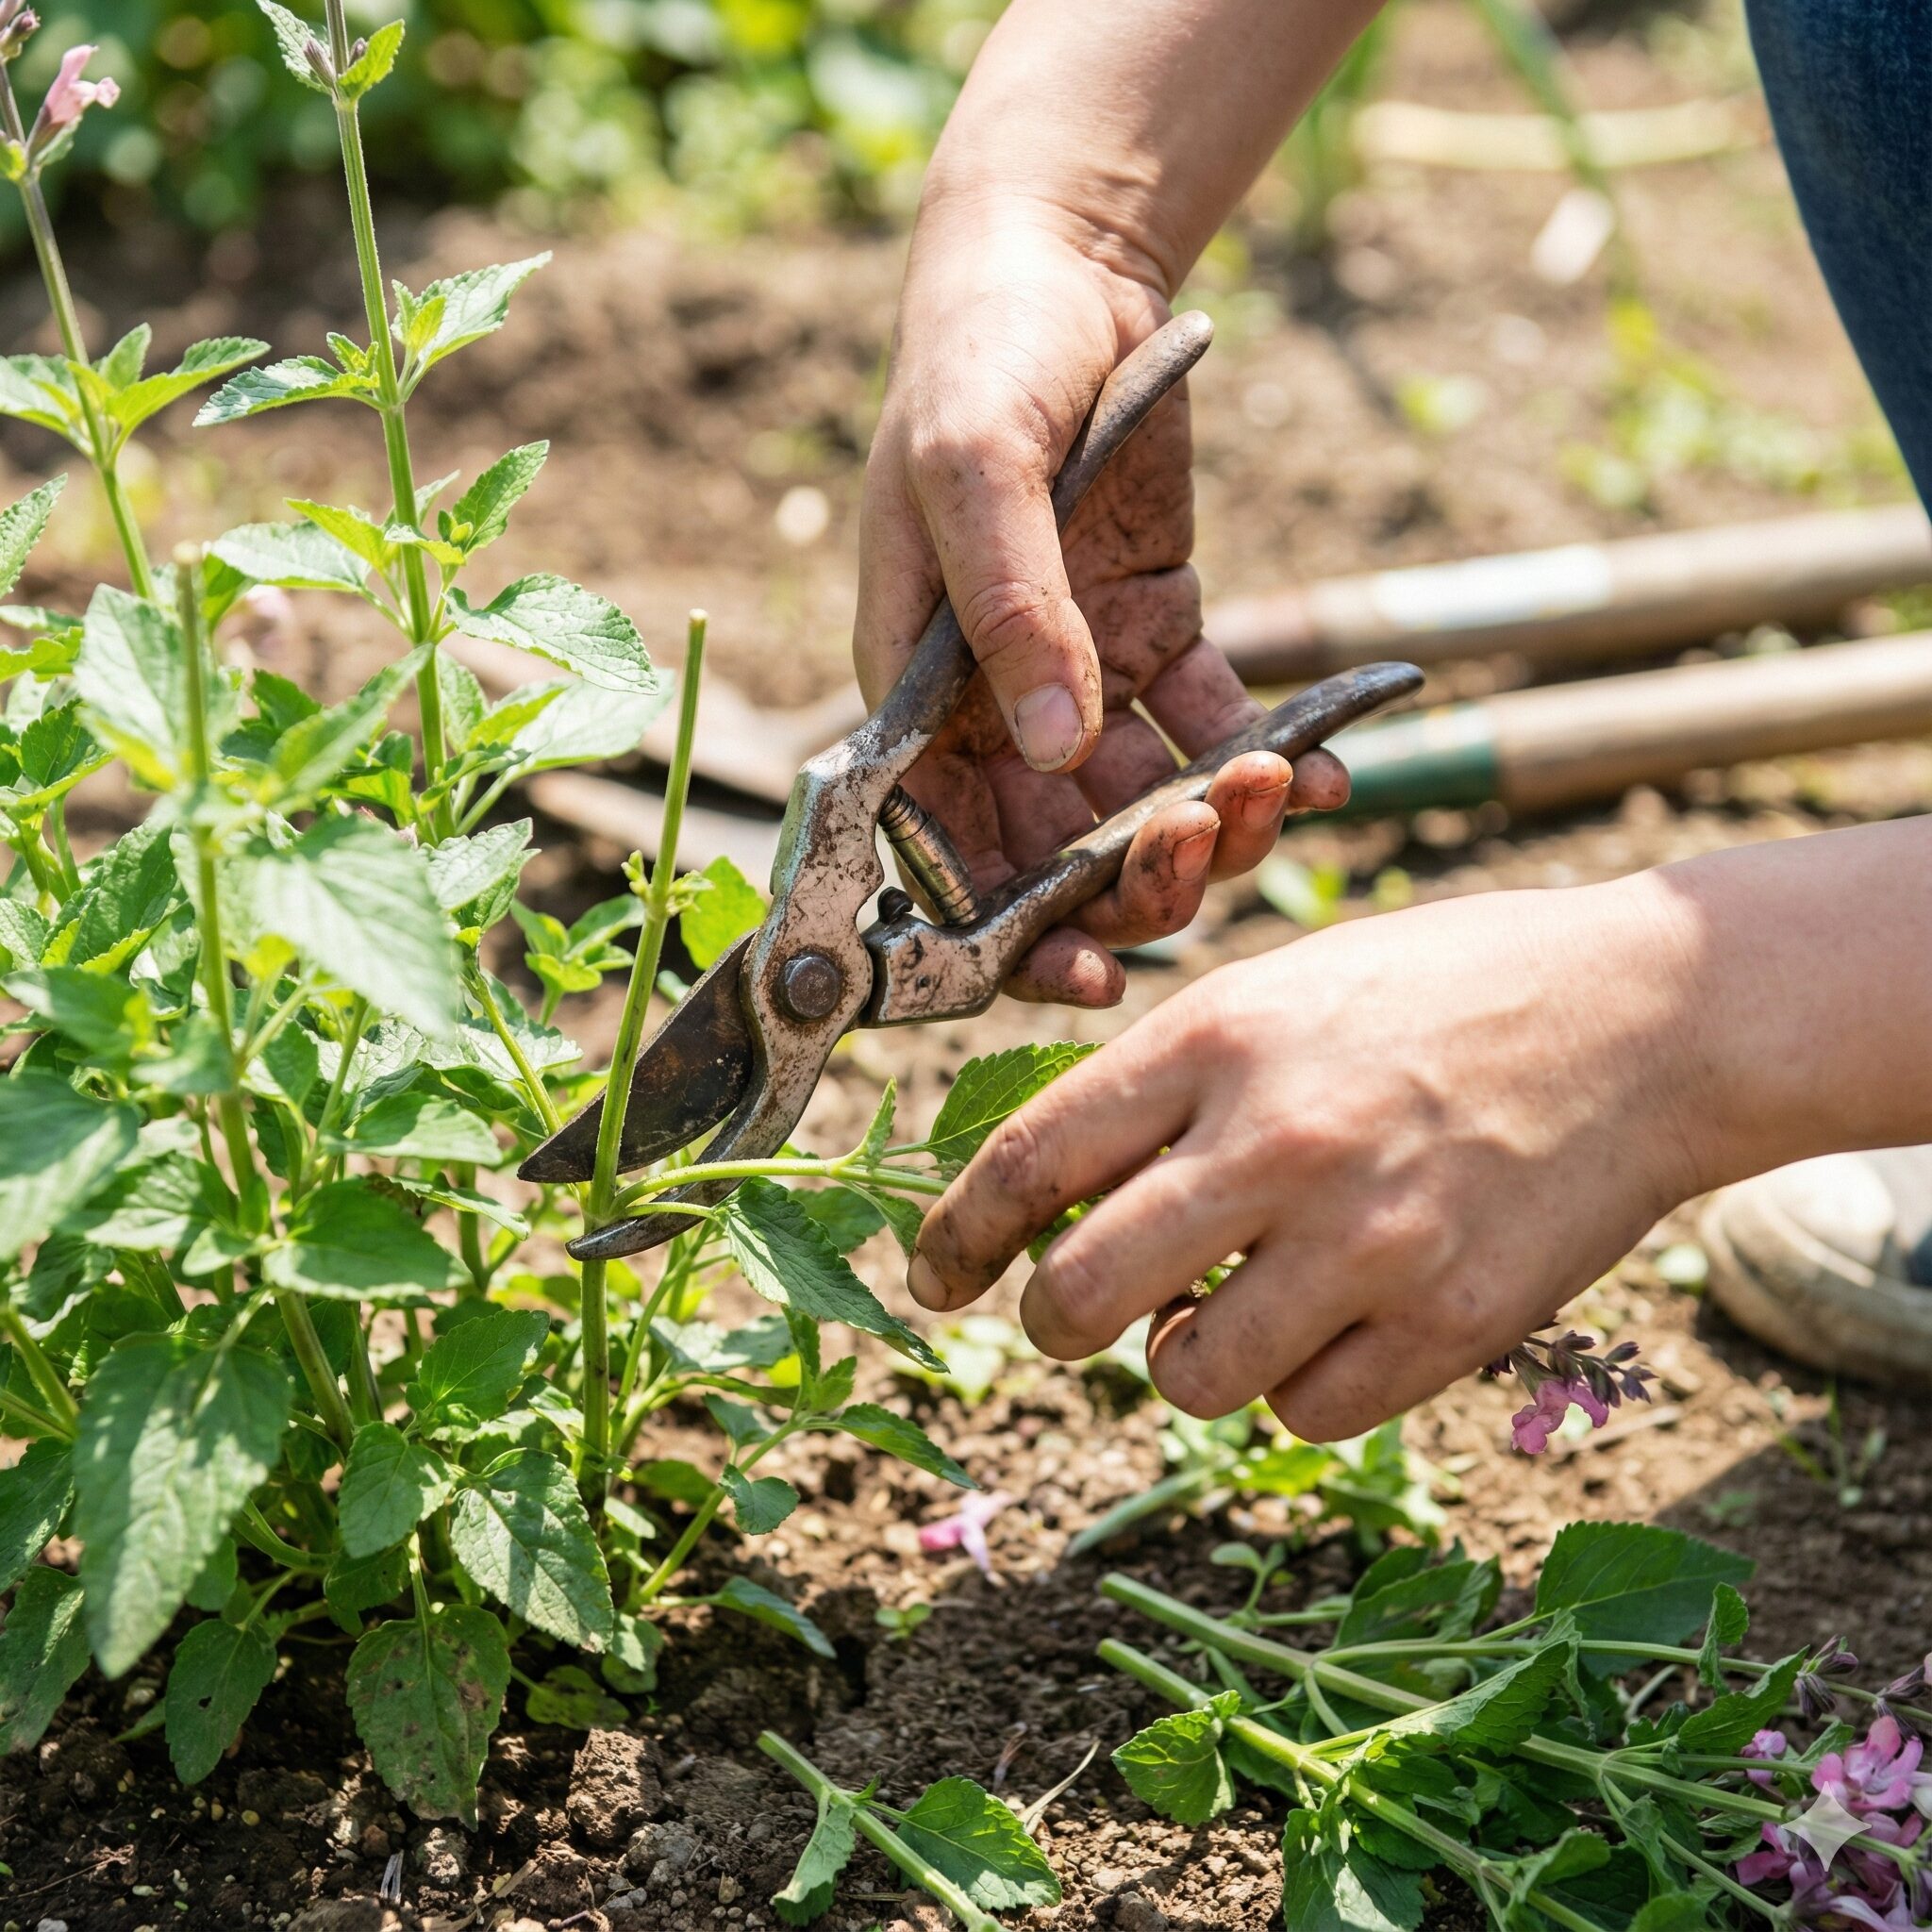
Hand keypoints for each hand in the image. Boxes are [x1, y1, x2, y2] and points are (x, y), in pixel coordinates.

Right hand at [856, 205, 1346, 1005]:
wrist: (1063, 263)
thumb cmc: (982, 357)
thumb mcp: (973, 469)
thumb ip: (1007, 610)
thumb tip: (1052, 752)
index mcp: (916, 692)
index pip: (946, 849)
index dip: (1007, 931)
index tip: (1088, 976)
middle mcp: (991, 704)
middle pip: (1054, 850)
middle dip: (1132, 881)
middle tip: (1208, 858)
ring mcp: (1077, 674)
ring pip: (1142, 801)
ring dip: (1210, 823)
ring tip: (1282, 796)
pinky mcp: (1154, 633)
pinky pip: (1210, 722)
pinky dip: (1264, 755)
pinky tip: (1322, 768)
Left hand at [907, 876, 1712, 1439]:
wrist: (1644, 1014)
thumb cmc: (1443, 987)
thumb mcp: (1283, 986)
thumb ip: (1169, 1081)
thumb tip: (1061, 1193)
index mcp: (1217, 1038)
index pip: (1029, 1160)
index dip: (957, 1235)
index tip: (938, 1278)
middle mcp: (1277, 1141)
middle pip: (1079, 1294)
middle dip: (1047, 1320)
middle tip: (1064, 1315)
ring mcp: (1367, 1239)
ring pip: (1189, 1376)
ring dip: (1181, 1360)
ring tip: (1226, 1310)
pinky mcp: (1452, 1320)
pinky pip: (1305, 1413)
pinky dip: (1293, 1388)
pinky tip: (1326, 1327)